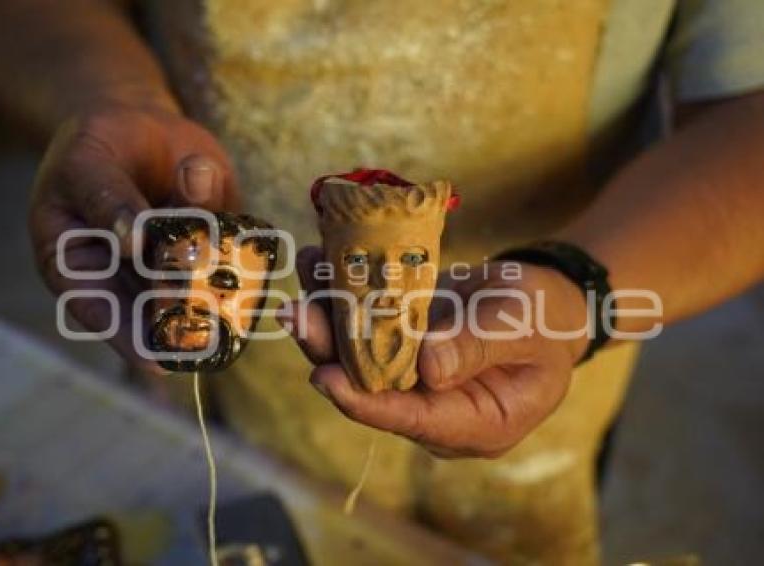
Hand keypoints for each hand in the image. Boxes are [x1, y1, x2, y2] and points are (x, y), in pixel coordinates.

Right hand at [29, 105, 237, 373]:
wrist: (136, 122)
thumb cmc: (96, 143)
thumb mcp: (87, 161)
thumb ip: (107, 196)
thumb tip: (133, 237)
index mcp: (77, 268)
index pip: (96, 311)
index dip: (126, 339)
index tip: (156, 360)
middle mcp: (128, 277)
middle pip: (153, 310)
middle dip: (182, 320)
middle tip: (206, 336)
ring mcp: (174, 264)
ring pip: (197, 288)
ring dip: (217, 295)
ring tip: (231, 306)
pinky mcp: (213, 245)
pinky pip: (230, 258)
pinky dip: (243, 261)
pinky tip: (255, 270)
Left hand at [283, 247, 589, 457]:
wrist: (544, 300)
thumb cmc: (546, 320)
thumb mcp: (524, 328)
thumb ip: (479, 345)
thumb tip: (428, 367)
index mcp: (474, 422)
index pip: (413, 419)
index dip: (366, 402)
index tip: (326, 378)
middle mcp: (433, 406)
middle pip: (371, 386)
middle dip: (329, 350)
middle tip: (295, 314)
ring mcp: (412, 376)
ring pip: (356, 355)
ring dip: (325, 316)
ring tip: (304, 274)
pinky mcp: (399, 344)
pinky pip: (364, 325)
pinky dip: (341, 295)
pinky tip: (319, 263)